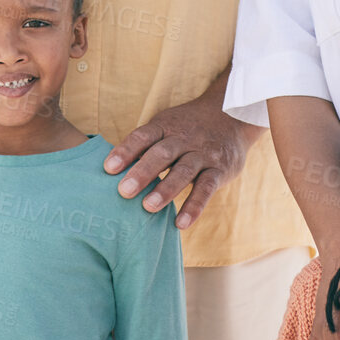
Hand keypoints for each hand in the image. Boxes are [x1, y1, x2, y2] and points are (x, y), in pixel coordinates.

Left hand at [103, 98, 255, 228]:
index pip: (143, 136)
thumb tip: (111, 169)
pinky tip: (180, 223)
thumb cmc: (187, 128)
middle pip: (161, 153)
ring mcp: (203, 153)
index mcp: (165, 126)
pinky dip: (194, 206)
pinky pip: (206, 188)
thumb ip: (144, 145)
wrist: (232, 116)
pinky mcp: (220, 170)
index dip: (125, 151)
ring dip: (165, 190)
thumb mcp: (166, 126)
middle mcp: (184, 138)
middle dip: (142, 172)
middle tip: (123, 192)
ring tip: (148, 207)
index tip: (108, 169)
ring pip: (183, 171)